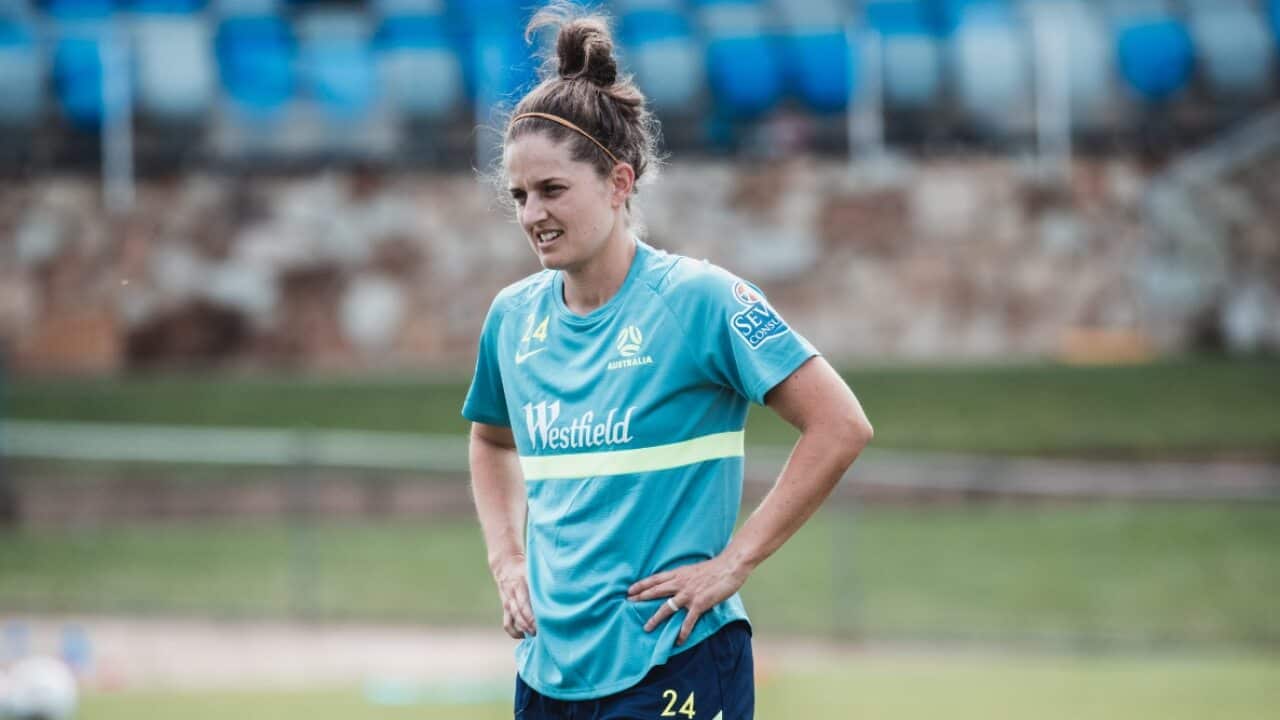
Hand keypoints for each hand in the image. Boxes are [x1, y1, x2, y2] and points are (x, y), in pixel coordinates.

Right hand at [492, 553, 536, 639]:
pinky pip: (507, 624)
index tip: (543, 622)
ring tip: (536, 634)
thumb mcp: (532, 570)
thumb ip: (541, 581)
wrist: (505, 566)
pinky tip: (525, 635)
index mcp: (519, 584)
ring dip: (524, 629)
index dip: (532, 616)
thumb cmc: (524, 569)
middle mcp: (512, 595)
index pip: (525, 603)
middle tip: (542, 632)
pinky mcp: (505, 609)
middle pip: (520, 614)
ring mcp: (508, 603)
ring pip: (514, 621)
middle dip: (530, 625)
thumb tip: (559, 589)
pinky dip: (515, 633)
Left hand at [626, 555, 749, 644]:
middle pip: (656, 591)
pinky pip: (688, 621)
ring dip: (655, 618)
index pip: (656, 579)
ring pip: (667, 608)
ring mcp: (689, 594)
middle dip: (641, 598)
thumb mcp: (694, 570)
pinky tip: (678, 641)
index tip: (629, 590)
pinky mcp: (699, 604)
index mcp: (679, 574)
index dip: (642, 584)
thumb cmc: (715, 568)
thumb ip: (685, 577)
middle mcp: (680, 583)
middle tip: (628, 605)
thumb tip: (679, 584)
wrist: (730, 566)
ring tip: (646, 628)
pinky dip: (683, 632)